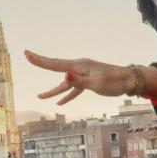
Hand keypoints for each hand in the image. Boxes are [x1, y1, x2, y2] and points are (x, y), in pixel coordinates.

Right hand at [26, 51, 149, 105]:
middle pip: (56, 68)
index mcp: (79, 66)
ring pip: (64, 83)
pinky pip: (74, 89)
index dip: (40, 60)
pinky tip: (60, 103)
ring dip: (53, 91)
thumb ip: (79, 81)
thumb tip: (65, 76)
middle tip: (27, 56)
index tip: (27, 54)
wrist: (129, 80)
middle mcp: (79, 68)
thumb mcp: (97, 83)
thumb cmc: (114, 81)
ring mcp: (83, 74)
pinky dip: (67, 95)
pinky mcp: (89, 81)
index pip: (55, 64)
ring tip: (40, 97)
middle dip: (42, 64)